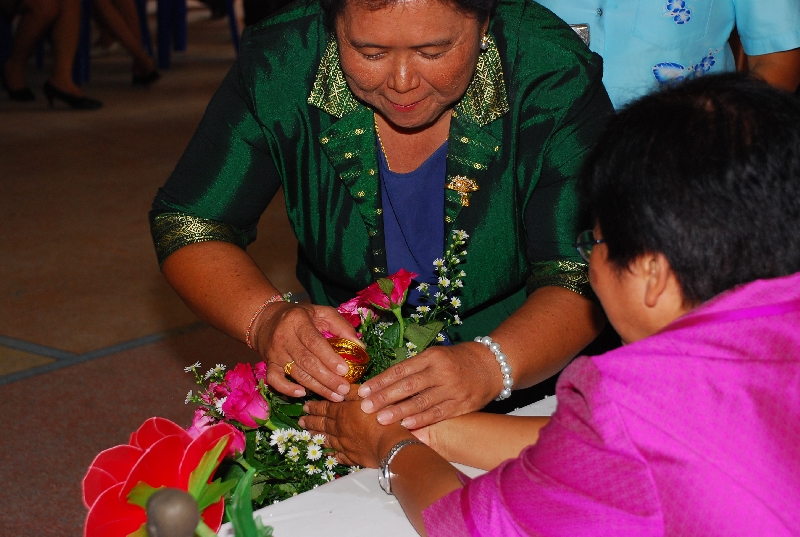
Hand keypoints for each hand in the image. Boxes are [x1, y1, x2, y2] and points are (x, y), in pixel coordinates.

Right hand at [251, 301, 361, 401]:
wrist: (266, 319)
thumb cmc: (300, 316)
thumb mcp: (321, 312)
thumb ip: (341, 326)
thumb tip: (360, 346)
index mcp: (298, 321)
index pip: (314, 342)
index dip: (329, 358)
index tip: (345, 371)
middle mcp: (284, 337)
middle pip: (307, 361)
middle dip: (327, 378)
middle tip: (344, 390)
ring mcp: (274, 352)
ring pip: (296, 373)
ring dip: (317, 387)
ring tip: (335, 396)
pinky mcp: (268, 364)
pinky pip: (275, 380)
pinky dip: (287, 389)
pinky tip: (303, 394)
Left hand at [299, 388, 413, 467]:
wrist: (389, 444)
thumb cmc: (380, 418)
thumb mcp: (368, 398)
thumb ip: (353, 392)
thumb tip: (341, 388)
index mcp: (342, 413)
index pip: (325, 408)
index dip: (314, 407)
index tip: (305, 407)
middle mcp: (340, 429)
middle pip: (323, 424)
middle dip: (311, 421)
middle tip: (300, 421)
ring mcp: (344, 444)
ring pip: (327, 439)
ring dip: (317, 436)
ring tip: (308, 435)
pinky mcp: (352, 457)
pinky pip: (338, 455)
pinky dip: (332, 454)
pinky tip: (328, 454)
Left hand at [356, 342, 500, 428]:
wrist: (492, 365)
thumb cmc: (457, 361)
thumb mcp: (436, 356)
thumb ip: (414, 369)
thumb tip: (384, 384)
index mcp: (431, 356)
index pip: (400, 370)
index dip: (380, 381)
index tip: (363, 391)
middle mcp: (440, 371)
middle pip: (407, 385)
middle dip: (384, 397)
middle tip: (365, 407)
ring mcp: (451, 388)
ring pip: (420, 401)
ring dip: (398, 411)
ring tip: (380, 419)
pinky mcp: (461, 404)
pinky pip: (438, 413)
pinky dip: (421, 419)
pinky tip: (406, 424)